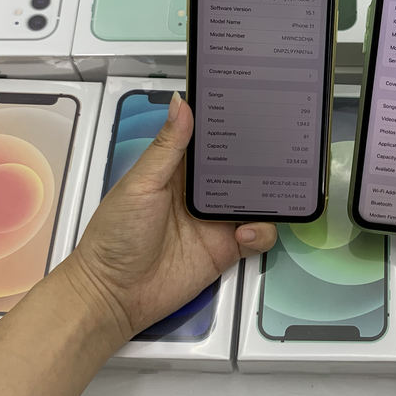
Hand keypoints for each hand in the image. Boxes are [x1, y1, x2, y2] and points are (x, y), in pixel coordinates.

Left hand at [66, 93, 276, 342]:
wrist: (115, 295)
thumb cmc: (117, 234)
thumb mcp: (141, 184)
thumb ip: (167, 146)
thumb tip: (181, 101)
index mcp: (181, 169)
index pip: (213, 139)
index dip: (233, 124)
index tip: (255, 105)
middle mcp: (204, 191)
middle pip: (243, 168)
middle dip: (261, 158)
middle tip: (280, 147)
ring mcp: (219, 220)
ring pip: (258, 200)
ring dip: (268, 196)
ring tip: (269, 194)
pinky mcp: (229, 248)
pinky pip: (260, 235)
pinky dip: (262, 231)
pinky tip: (245, 232)